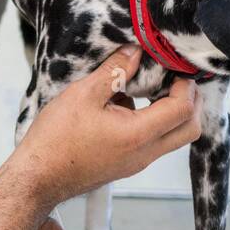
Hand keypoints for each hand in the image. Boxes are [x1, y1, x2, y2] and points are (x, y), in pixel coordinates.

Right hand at [17, 45, 200, 201]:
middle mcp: (144, 153)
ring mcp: (136, 163)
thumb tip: (135, 52)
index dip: (186, 85)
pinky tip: (123, 108)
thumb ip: (114, 71)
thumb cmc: (55, 139)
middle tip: (175, 80)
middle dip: (191, 102)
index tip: (174, 69)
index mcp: (138, 134)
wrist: (38, 177)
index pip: (183, 109)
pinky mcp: (126, 166)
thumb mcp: (82, 95)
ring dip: (172, 113)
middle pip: (190, 130)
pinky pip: (153, 144)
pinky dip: (153, 124)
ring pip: (173, 138)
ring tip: (147, 90)